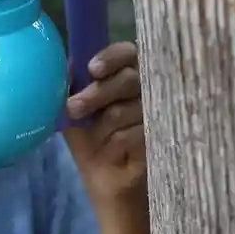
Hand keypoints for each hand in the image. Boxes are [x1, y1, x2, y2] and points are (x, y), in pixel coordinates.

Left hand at [63, 42, 146, 202]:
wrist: (106, 181)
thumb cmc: (91, 140)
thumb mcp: (75, 113)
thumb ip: (72, 87)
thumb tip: (69, 67)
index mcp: (126, 76)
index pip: (128, 52)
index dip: (112, 57)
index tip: (92, 69)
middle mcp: (148, 89)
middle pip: (129, 79)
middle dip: (97, 93)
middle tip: (74, 108)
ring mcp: (160, 113)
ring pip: (130, 108)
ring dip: (105, 125)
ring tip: (97, 138)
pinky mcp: (165, 138)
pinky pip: (138, 134)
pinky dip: (117, 145)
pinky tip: (113, 153)